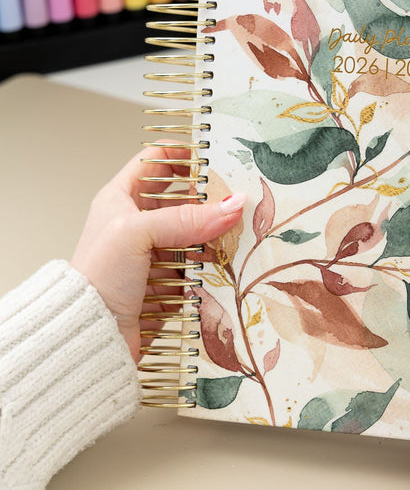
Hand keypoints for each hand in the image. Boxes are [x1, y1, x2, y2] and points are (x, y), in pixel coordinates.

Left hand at [71, 145, 246, 362]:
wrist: (92, 334)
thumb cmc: (97, 276)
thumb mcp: (137, 233)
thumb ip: (187, 217)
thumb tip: (233, 204)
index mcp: (122, 198)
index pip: (157, 161)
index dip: (184, 154)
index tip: (214, 158)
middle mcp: (140, 222)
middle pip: (185, 198)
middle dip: (211, 197)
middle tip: (237, 196)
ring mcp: (156, 251)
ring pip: (198, 231)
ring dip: (217, 232)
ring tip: (237, 230)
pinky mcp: (170, 278)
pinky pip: (202, 262)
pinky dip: (217, 262)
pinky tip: (229, 260)